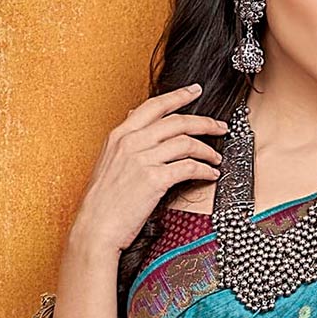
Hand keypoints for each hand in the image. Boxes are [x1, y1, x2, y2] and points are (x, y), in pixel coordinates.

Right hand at [70, 83, 229, 253]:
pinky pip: (189, 167)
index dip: (178, 96)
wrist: (96, 227)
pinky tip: (211, 174)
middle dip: (205, 122)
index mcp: (120, 135)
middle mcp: (131, 142)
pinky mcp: (154, 179)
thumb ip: (124, 140)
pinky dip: (205, 170)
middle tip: (221, 127)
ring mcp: (142, 159)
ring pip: (186, 143)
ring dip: (208, 150)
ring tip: (216, 158)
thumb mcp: (108, 161)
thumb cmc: (103, 200)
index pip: (154, 106)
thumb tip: (133, 116)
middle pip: (177, 122)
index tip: (195, 90)